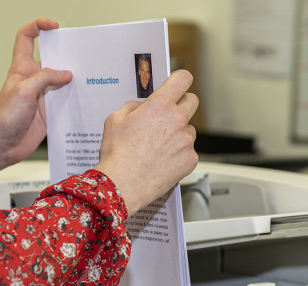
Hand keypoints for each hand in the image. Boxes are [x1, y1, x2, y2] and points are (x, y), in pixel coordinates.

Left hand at [0, 18, 71, 181]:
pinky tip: (87, 100)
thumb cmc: (5, 117)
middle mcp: (33, 80)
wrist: (2, 145)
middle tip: (83, 55)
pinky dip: (76, 100)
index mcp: (22, 68)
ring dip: (75, 80)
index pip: (27, 38)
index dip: (39, 26)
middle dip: (66, 54)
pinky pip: (66, 102)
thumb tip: (67, 74)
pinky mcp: (50, 112)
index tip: (55, 26)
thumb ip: (46, 78)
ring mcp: (42, 96)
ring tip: (91, 77)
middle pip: (52, 59)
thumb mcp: (25, 91)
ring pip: (62, 81)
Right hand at [95, 70, 198, 215]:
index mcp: (159, 105)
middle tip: (169, 115)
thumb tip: (143, 107)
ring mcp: (187, 141)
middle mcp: (177, 120)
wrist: (123, 183)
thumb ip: (133, 107)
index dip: (180, 80)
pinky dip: (180, 154)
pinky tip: (163, 161)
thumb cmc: (117, 153)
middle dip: (182, 104)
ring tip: (159, 147)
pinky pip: (189, 150)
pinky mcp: (191, 159)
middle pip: (192, 101)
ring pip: (190, 129)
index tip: (177, 85)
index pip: (183, 79)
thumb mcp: (115, 120)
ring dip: (179, 133)